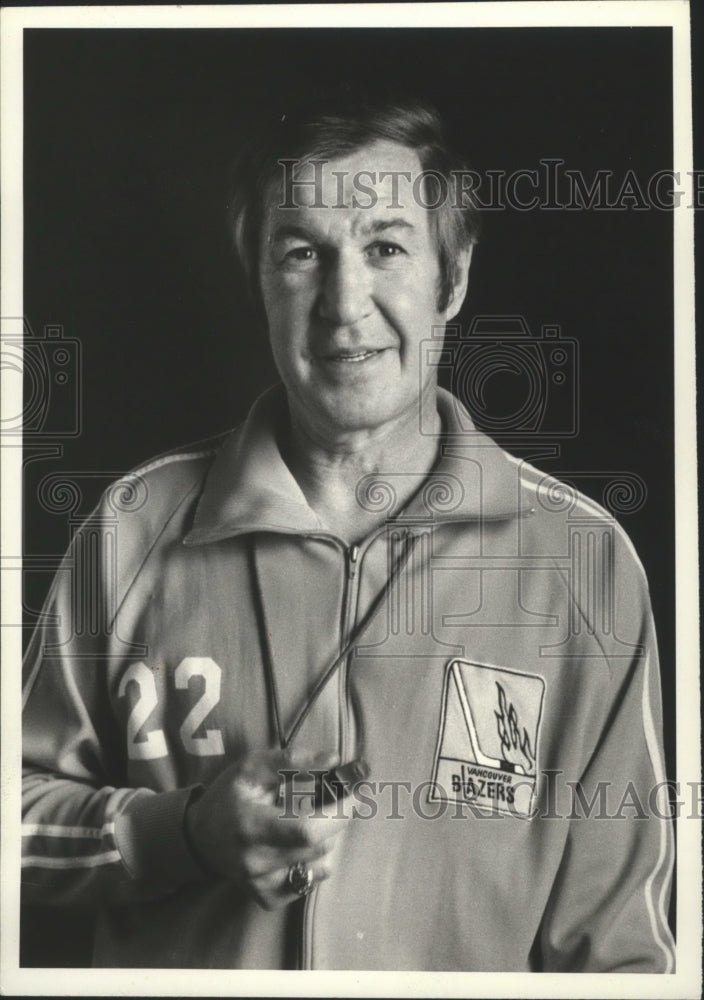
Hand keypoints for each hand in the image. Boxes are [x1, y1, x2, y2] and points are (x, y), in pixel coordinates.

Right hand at [184, 749, 343, 909]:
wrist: (200, 836)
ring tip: (310, 819)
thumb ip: (290, 762)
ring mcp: (260, 883)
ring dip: (325, 838)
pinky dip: (313, 865)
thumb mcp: (252, 767)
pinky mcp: (265, 897)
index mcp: (251, 824)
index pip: (306, 827)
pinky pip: (305, 885)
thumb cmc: (229, 796)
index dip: (339, 811)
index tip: (355, 791)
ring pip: (317, 864)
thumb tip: (332, 759)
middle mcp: (255, 860)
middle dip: (338, 820)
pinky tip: (302, 847)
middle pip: (317, 845)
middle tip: (340, 800)